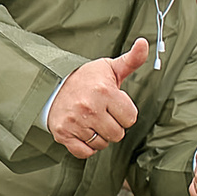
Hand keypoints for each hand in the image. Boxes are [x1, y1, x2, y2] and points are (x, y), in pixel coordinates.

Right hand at [47, 39, 149, 159]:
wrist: (52, 84)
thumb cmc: (85, 78)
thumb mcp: (110, 68)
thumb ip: (132, 60)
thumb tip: (144, 43)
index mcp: (105, 91)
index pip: (130, 118)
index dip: (124, 112)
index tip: (113, 104)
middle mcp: (89, 108)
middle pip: (118, 134)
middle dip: (113, 125)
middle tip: (102, 113)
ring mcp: (75, 122)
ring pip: (102, 144)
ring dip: (99, 136)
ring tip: (91, 120)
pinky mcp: (63, 134)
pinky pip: (85, 152)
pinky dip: (86, 146)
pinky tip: (83, 131)